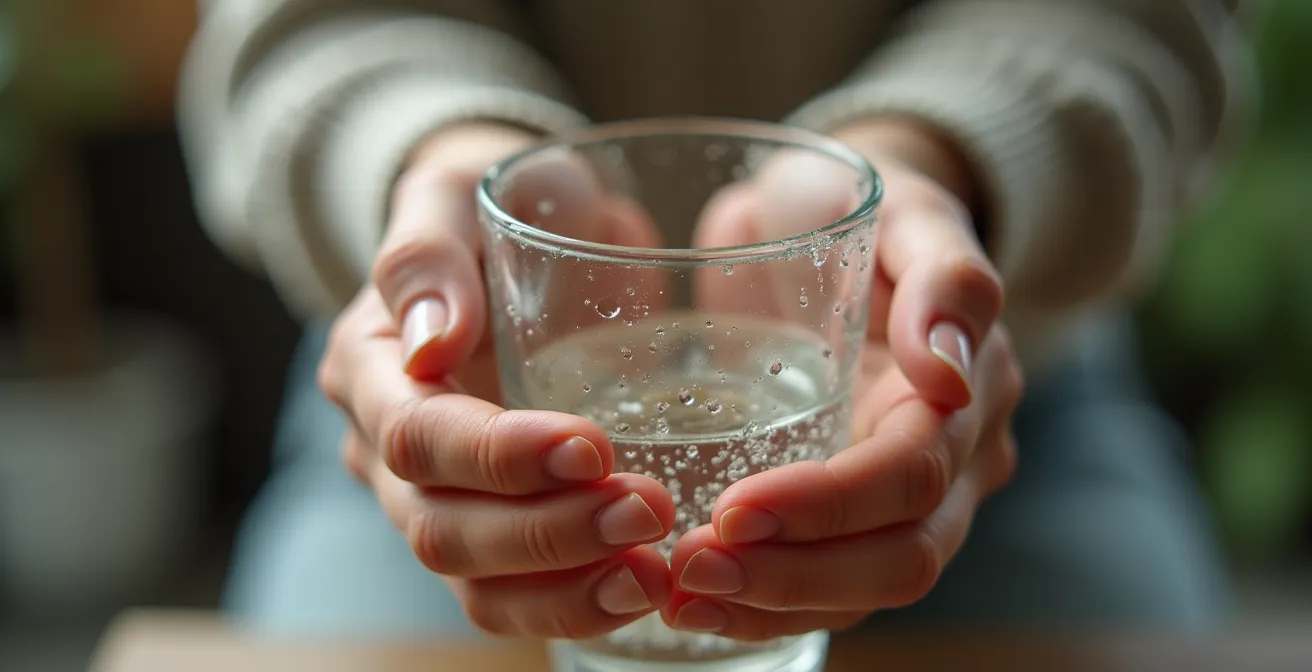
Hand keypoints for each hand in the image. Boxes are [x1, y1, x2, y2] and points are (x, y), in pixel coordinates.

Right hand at [318, 123, 673, 639]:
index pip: (414, 437)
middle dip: (545, 533)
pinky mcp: (495, 525)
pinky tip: (646, 586)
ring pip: (476, 585)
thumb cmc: (493, 203)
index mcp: (371, 367)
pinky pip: (518, 595)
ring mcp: (438, 496)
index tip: (591, 446)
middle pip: (441, 530)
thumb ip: (427, 254)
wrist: (529, 229)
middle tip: (648, 510)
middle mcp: (387, 448)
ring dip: (566, 589)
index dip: (496, 456)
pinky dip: (578, 603)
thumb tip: (429, 342)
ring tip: (653, 573)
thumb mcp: (453, 192)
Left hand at [663, 118, 1023, 638]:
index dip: (830, 505)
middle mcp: (951, 462)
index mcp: (967, 394)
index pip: (911, 477)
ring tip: (678, 597)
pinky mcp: (851, 514)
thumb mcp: (905, 210)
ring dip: (770, 603)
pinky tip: (691, 602)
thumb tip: (948, 372)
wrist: (825, 215)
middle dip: (796, 576)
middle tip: (692, 568)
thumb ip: (945, 277)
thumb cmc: (860, 203)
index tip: (732, 509)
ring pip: (861, 591)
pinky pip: (823, 585)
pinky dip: (760, 604)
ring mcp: (904, 498)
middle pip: (896, 558)